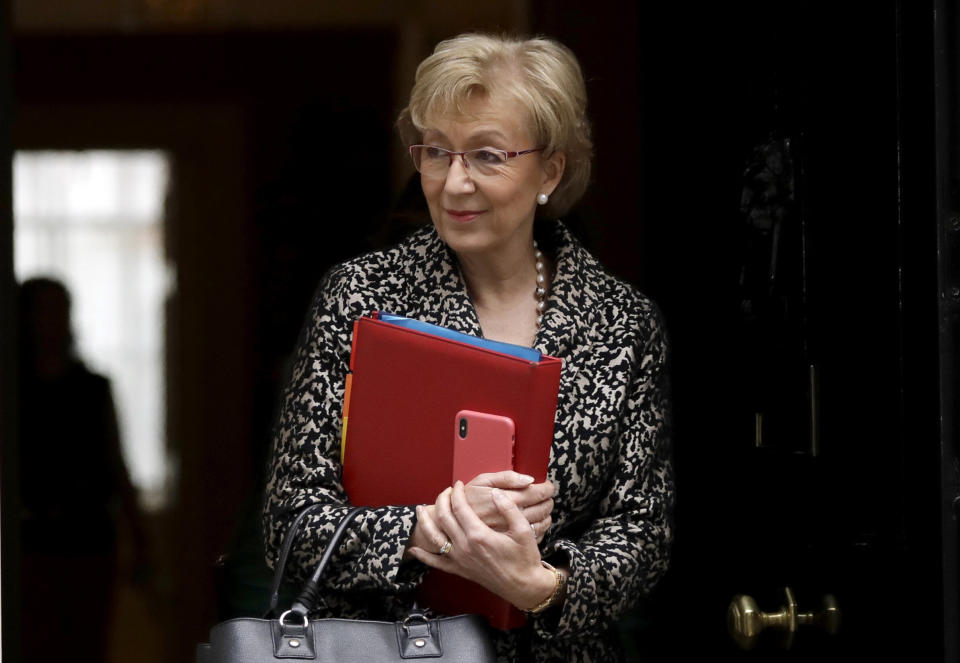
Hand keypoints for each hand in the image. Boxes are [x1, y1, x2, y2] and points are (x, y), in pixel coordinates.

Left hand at [403, 471, 553, 559]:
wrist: (523, 586)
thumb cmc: (525, 558)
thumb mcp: (523, 530)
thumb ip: (508, 509)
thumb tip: (495, 492)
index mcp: (479, 535)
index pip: (459, 507)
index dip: (457, 493)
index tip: (459, 484)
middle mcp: (465, 547)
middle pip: (444, 517)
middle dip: (442, 500)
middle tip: (446, 491)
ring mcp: (460, 560)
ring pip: (434, 537)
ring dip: (424, 522)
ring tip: (420, 510)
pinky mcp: (459, 570)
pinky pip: (436, 563)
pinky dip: (423, 556)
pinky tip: (414, 549)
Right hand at [465, 471, 553, 542]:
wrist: (455, 525)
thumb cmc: (468, 499)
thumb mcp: (482, 481)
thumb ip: (506, 477)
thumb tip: (528, 479)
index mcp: (505, 499)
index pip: (536, 492)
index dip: (546, 488)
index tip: (547, 486)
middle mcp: (510, 517)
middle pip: (542, 508)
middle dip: (548, 500)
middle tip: (547, 496)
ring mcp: (511, 532)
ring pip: (541, 523)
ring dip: (546, 514)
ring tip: (544, 507)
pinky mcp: (510, 543)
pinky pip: (534, 536)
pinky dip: (540, 528)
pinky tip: (537, 522)